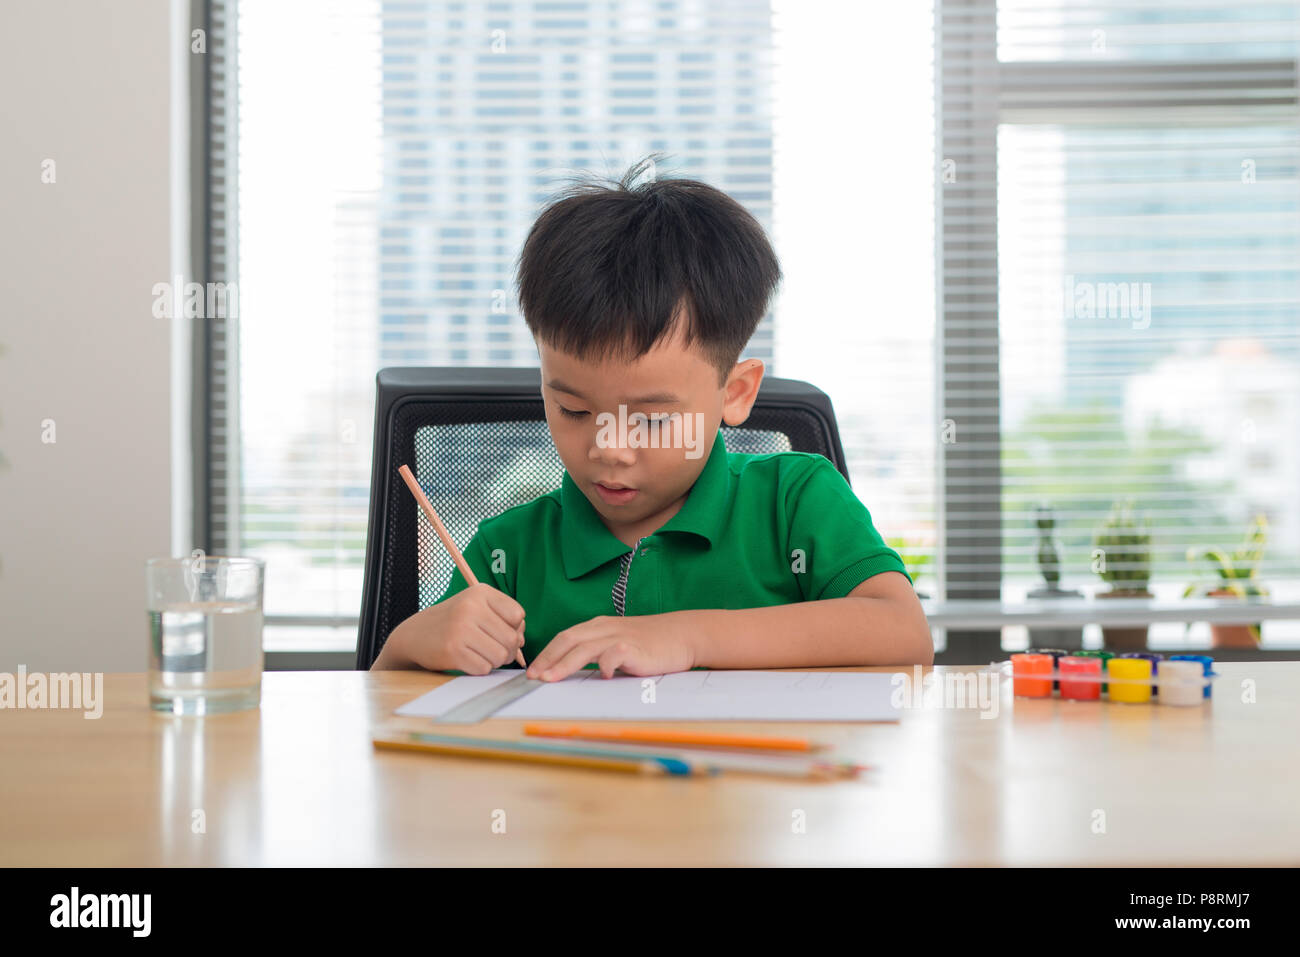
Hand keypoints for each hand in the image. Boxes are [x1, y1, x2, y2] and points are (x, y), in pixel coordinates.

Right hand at [387, 583, 525, 672]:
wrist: (414, 635)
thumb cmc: (453, 622)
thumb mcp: (476, 607)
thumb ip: (502, 619)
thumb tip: (521, 640)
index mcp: (480, 592)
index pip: (518, 615)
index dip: (514, 628)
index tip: (499, 631)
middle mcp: (470, 607)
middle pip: (512, 639)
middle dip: (508, 650)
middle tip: (493, 649)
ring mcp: (460, 629)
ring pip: (501, 656)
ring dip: (495, 661)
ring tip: (480, 654)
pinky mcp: (452, 651)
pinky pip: (484, 668)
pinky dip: (480, 668)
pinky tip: (468, 660)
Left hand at [524, 613, 696, 681]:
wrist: (682, 635)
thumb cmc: (649, 642)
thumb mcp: (617, 642)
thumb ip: (596, 652)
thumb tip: (569, 671)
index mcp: (597, 626)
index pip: (564, 637)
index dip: (546, 653)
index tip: (533, 671)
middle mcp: (605, 628)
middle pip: (568, 640)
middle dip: (547, 659)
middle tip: (533, 677)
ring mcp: (619, 636)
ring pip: (584, 648)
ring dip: (564, 664)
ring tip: (550, 679)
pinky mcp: (635, 647)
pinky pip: (614, 654)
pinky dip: (605, 664)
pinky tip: (601, 676)